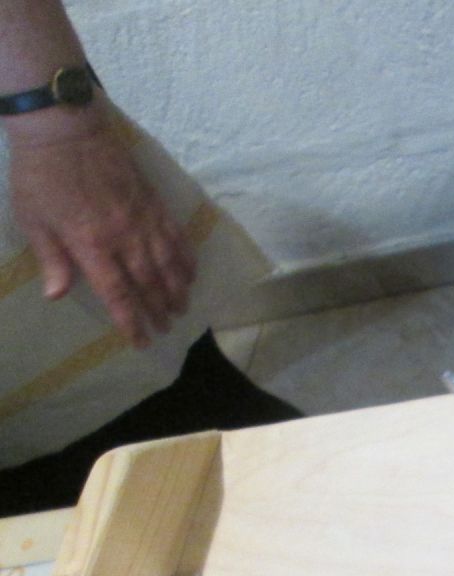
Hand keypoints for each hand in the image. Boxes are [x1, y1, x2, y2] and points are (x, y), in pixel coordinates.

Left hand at [7, 107, 194, 346]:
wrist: (65, 128)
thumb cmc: (41, 174)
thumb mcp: (33, 218)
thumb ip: (51, 257)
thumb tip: (58, 295)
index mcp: (92, 245)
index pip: (118, 294)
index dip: (132, 321)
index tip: (142, 341)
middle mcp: (124, 238)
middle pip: (148, 283)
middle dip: (159, 309)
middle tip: (167, 327)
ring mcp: (143, 220)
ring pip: (168, 264)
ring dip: (177, 289)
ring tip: (182, 306)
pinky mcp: (153, 203)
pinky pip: (176, 237)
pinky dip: (186, 258)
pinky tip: (190, 272)